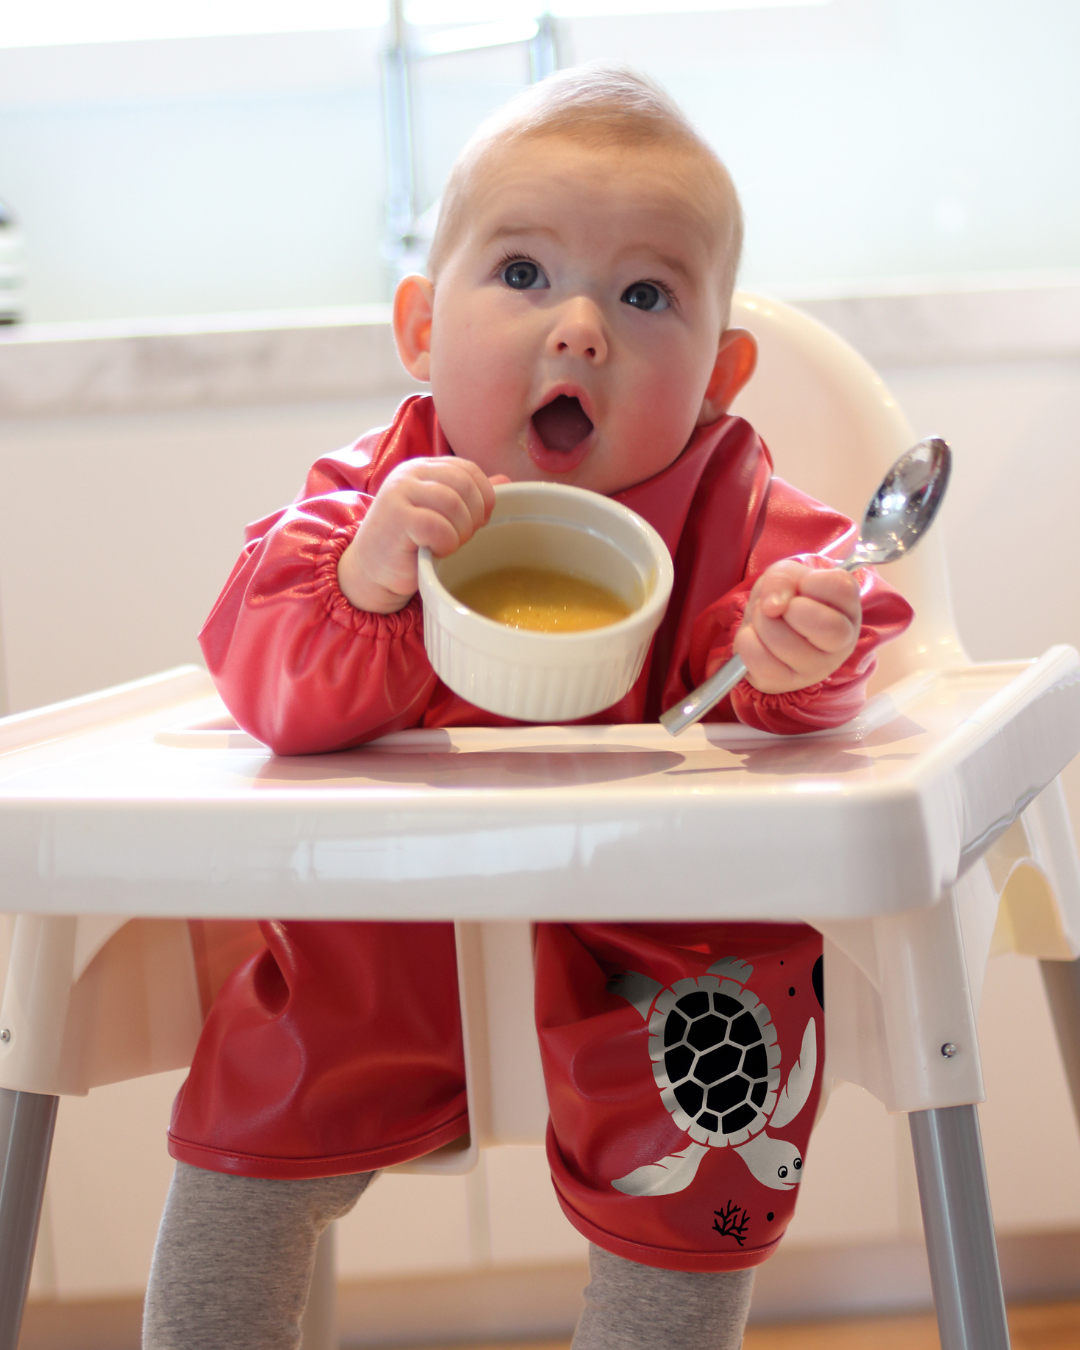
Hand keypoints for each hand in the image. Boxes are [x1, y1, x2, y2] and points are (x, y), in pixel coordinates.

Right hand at [338, 458, 507, 612]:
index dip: (483, 496)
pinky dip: (446, 543)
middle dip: (474, 516)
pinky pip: (437, 526)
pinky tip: (436, 551)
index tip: (478, 522)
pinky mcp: (396, 518)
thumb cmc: (408, 544)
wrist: (370, 571)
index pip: (467, 469)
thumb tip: (506, 480)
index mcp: (423, 468)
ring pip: (454, 503)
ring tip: (448, 545)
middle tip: (462, 538)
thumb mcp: (440, 514)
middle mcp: (409, 474)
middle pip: (465, 484)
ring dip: (460, 531)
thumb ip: (468, 496)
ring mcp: (400, 493)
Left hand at [724, 560, 861, 694]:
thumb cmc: (788, 597)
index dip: (812, 582)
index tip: (803, 586)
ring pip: (785, 643)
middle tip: (782, 607)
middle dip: (789, 608)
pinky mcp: (786, 682)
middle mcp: (841, 642)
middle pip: (826, 626)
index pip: (841, 588)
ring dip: (761, 622)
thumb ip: (783, 577)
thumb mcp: (787, 574)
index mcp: (848, 607)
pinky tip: (756, 637)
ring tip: (765, 619)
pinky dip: (747, 640)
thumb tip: (772, 607)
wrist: (768, 625)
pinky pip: (760, 660)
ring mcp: (816, 668)